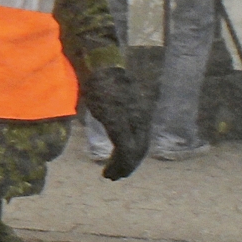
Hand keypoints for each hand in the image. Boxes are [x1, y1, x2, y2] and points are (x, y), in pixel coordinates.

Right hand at [83, 60, 151, 179]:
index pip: (141, 143)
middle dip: (128, 166)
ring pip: (132, 152)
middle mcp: (139, 118)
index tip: (121, 168)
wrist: (100, 65)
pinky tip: (107, 170)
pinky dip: (118, 163)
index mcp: (138, 114)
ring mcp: (130, 119)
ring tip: (110, 176)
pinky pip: (124, 148)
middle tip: (116, 176)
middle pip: (139, 150)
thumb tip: (111, 122)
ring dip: (122, 168)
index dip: (133, 159)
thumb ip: (115, 112)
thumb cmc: (101, 79)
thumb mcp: (111, 99)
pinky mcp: (118, 121)